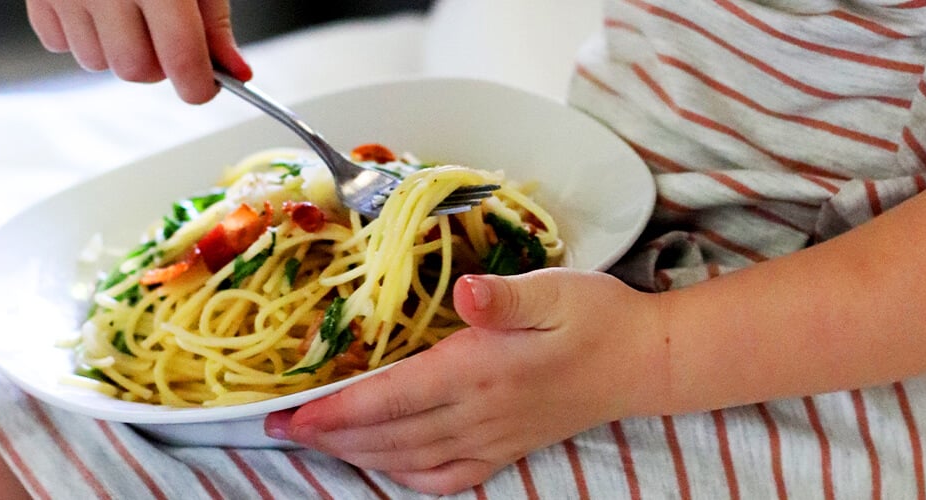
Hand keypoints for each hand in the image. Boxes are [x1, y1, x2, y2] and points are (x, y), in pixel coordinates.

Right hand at [25, 0, 250, 102]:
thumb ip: (215, 22)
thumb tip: (235, 71)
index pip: (180, 58)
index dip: (197, 86)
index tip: (203, 88)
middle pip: (134, 70)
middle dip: (157, 67)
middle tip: (166, 39)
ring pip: (96, 63)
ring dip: (118, 53)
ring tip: (128, 13)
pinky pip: (60, 44)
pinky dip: (82, 36)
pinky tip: (97, 7)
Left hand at [265, 268, 666, 494]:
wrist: (644, 362)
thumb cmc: (598, 318)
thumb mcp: (557, 290)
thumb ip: (507, 298)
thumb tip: (467, 294)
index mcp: (481, 371)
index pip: (391, 398)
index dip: (334, 410)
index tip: (288, 415)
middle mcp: (480, 413)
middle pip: (388, 435)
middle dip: (329, 436)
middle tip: (281, 431)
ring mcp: (494, 437)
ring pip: (410, 460)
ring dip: (359, 456)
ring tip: (320, 445)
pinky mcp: (508, 448)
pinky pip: (447, 476)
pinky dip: (408, 476)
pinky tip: (389, 468)